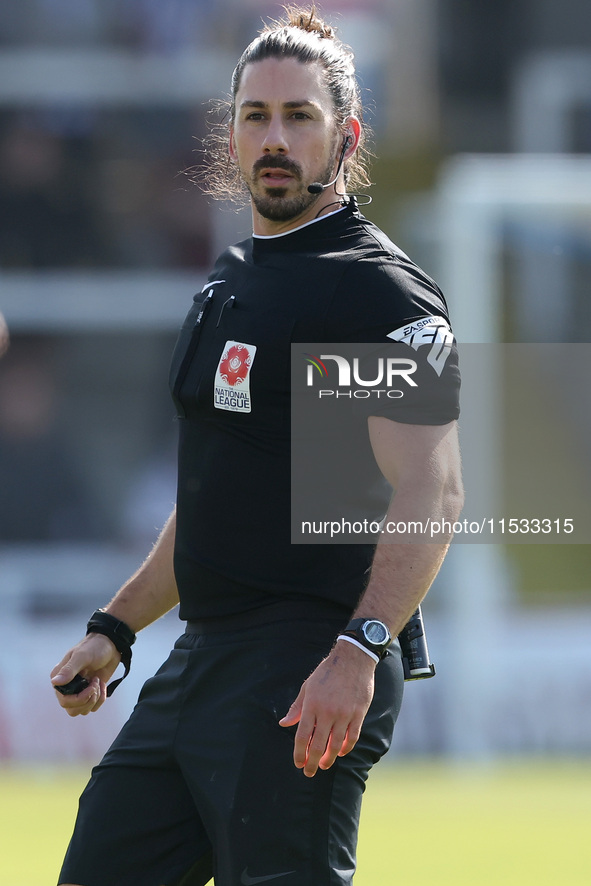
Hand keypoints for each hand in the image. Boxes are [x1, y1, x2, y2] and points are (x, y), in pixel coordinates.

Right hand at [50, 633, 120, 716]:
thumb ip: (69, 670)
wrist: (111, 644)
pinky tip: (103, 684)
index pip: (64, 701)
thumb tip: (54, 682)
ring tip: (98, 682)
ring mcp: (79, 690)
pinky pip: (93, 707)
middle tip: (95, 684)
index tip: (92, 686)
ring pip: (83, 710)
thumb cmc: (95, 646)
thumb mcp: (82, 656)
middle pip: (72, 709)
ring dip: (95, 699)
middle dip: (87, 700)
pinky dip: (101, 699)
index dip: (79, 699)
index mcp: (60, 677)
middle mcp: (67, 687)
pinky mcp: (90, 692)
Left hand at [279, 642, 374, 776]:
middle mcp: (327, 711)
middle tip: (309, 772)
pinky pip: (352, 736)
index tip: (298, 763)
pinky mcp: (359, 713)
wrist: (353, 659)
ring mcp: (344, 713)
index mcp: (312, 705)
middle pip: (317, 745)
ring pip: (336, 744)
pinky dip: (346, 748)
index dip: (299, 753)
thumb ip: (297, 708)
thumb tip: (284, 724)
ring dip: (329, 758)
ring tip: (324, 765)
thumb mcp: (308, 687)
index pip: (302, 735)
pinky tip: (340, 752)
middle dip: (312, 762)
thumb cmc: (327, 672)